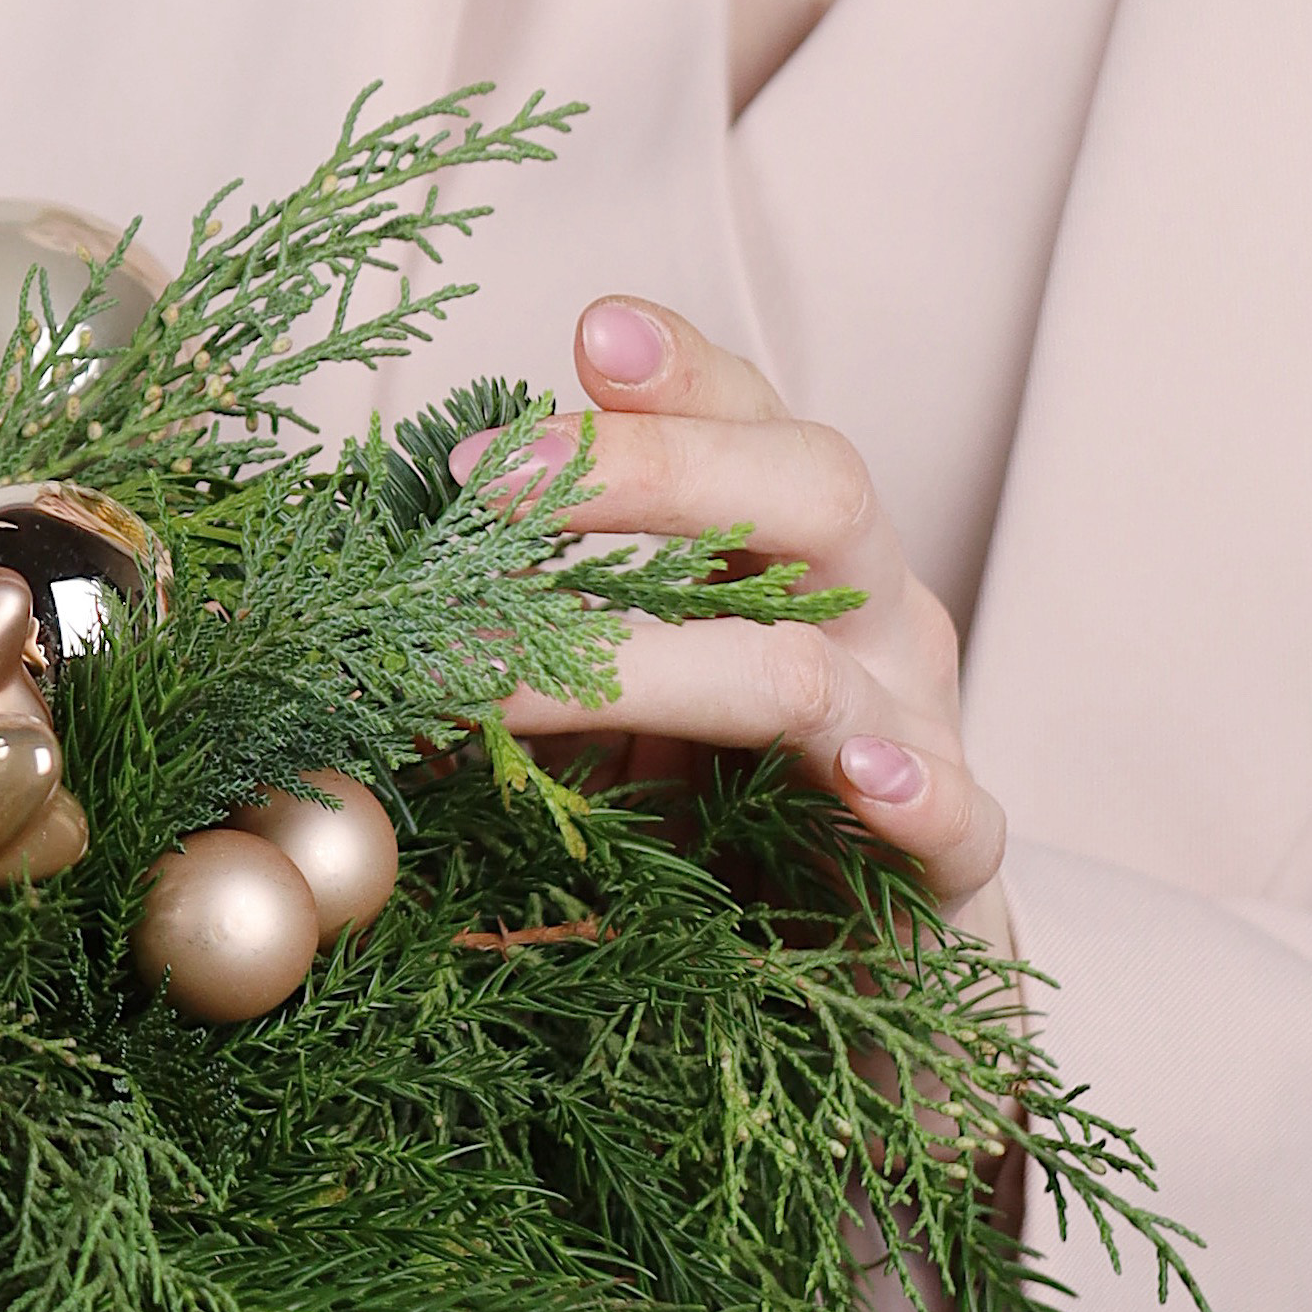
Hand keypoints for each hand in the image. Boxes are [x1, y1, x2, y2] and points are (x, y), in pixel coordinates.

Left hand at [458, 293, 1010, 928]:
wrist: (856, 980)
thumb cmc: (721, 828)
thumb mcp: (607, 722)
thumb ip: (523, 657)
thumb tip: (355, 633)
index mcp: (790, 559)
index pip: (752, 424)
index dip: (681, 376)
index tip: (589, 331)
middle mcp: (869, 617)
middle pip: (811, 486)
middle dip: (650, 469)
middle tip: (482, 485)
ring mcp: (917, 732)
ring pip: (812, 665)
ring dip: (649, 668)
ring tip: (502, 679)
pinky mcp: (951, 863)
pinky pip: (956, 817)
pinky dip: (912, 792)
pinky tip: (862, 777)